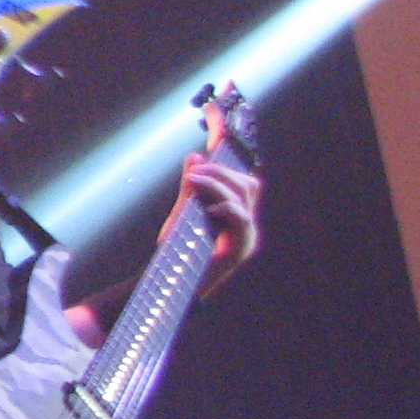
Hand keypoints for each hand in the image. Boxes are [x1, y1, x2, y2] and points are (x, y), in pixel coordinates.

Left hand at [172, 154, 262, 290]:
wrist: (171, 287)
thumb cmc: (177, 253)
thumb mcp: (182, 213)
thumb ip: (191, 188)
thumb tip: (196, 157)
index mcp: (235, 217)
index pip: (243, 182)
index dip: (234, 160)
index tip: (216, 132)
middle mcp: (245, 226)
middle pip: (248, 184)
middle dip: (221, 171)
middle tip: (195, 170)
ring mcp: (246, 237)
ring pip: (246, 196)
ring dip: (220, 182)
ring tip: (195, 180)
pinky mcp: (241, 249)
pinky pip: (243, 218)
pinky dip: (226, 206)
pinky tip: (209, 207)